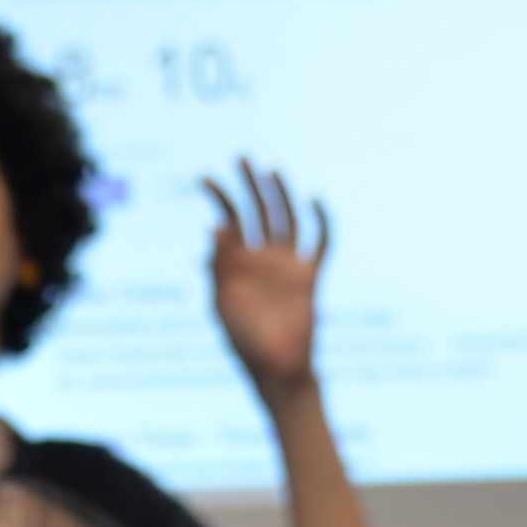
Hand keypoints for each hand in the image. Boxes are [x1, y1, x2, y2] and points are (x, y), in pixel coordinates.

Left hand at [204, 160, 329, 403]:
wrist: (276, 367)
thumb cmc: (243, 342)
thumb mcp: (222, 303)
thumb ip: (219, 266)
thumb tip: (214, 228)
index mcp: (237, 264)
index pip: (228, 221)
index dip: (218, 199)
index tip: (205, 178)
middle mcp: (262, 259)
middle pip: (258, 212)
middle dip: (249, 185)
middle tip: (242, 158)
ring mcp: (287, 266)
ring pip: (286, 220)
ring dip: (280, 195)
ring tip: (272, 171)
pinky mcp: (310, 277)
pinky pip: (320, 244)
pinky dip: (321, 222)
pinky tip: (316, 200)